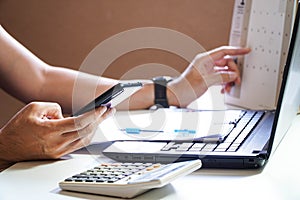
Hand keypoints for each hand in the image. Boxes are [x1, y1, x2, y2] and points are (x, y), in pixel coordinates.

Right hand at [0, 101, 114, 169]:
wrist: (8, 148)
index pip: (79, 122)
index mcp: (51, 130)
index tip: (102, 108)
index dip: (93, 115)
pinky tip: (92, 128)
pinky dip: (87, 135)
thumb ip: (53, 107)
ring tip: (103, 117)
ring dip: (96, 128)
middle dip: (100, 119)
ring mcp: (59, 151)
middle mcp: (57, 143)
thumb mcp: (33, 108)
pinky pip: (78, 145)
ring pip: (84, 139)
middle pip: (86, 131)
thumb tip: (66, 113)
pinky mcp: (59, 155)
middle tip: (108, 111)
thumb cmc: (18, 128)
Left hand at [167, 46, 250, 106]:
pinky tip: (223, 89)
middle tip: (236, 80)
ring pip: (224, 71)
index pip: (224, 51)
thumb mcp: (205, 81)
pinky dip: (224, 83)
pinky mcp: (207, 78)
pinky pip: (220, 78)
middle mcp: (206, 64)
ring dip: (229, 79)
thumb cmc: (185, 88)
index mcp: (204, 60)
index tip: (246, 50)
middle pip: (226, 63)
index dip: (236, 51)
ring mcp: (207, 71)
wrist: (176, 96)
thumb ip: (221, 76)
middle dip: (233, 71)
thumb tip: (232, 75)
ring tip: (229, 87)